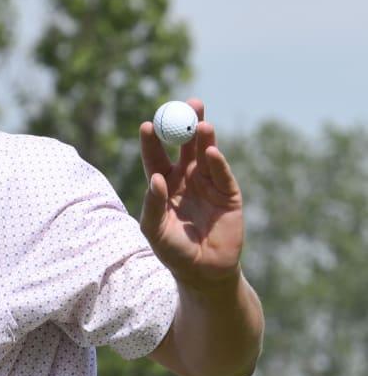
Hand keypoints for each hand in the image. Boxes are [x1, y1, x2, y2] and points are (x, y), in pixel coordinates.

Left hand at [139, 99, 243, 288]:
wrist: (204, 271)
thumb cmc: (173, 251)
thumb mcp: (154, 230)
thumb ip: (152, 205)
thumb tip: (155, 179)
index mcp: (163, 183)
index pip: (156, 156)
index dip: (152, 140)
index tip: (148, 124)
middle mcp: (185, 178)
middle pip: (185, 144)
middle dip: (186, 124)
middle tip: (189, 104)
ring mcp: (208, 183)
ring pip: (205, 153)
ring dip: (204, 137)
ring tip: (201, 124)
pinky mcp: (228, 193)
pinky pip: (222, 173)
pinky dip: (217, 161)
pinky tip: (210, 152)